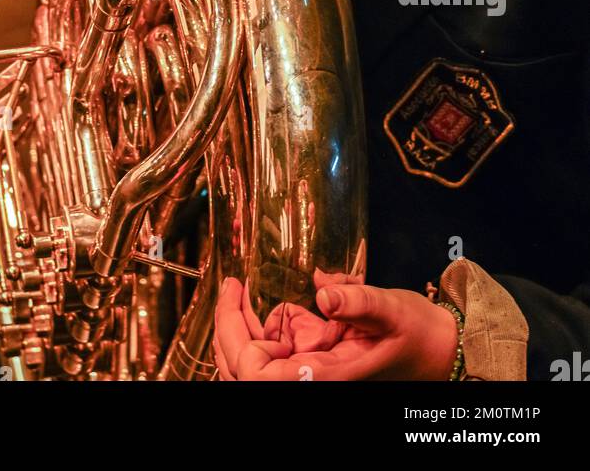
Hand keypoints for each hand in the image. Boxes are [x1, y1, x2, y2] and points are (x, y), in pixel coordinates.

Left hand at [215, 276, 458, 380]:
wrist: (439, 352)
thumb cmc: (417, 335)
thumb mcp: (390, 309)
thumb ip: (358, 301)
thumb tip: (324, 292)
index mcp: (323, 377)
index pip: (256, 374)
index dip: (236, 337)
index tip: (235, 291)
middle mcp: (310, 382)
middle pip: (243, 371)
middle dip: (228, 328)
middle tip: (231, 286)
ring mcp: (308, 378)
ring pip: (250, 371)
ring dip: (238, 334)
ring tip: (239, 295)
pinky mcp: (312, 369)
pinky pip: (270, 363)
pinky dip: (258, 338)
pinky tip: (266, 312)